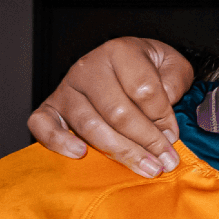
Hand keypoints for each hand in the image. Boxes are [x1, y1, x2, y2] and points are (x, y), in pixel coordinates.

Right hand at [26, 38, 194, 176]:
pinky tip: (80, 153)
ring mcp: (66, 87)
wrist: (123, 61)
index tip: (173, 136)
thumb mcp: (173, 65)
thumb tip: (164, 121)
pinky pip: (43, 124)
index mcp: (120, 51)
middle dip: (145, 142)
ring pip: (90, 125)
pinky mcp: (50, 105)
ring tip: (145, 167)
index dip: (162, 118)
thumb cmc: (148, 67)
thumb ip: (175, 85)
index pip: (143, 91)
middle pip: (117, 113)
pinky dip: (58, 141)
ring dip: (120, 152)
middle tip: (164, 162)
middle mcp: (89, 67)